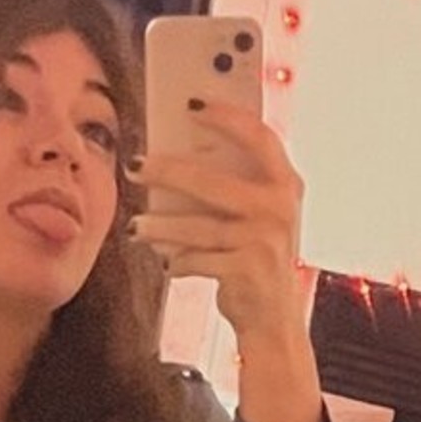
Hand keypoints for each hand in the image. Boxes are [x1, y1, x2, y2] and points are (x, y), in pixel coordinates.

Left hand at [126, 103, 310, 339]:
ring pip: (199, 227)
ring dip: (161, 226)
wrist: (273, 318)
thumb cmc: (256, 257)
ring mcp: (263, 241)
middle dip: (169, 172)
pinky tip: (164, 261)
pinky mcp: (245, 272)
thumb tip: (177, 154)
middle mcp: (279, 208)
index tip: (193, 103)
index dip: (227, 117)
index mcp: (286, 184)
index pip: (260, 136)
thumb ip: (234, 184)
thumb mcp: (257, 215)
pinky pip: (197, 260)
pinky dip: (176, 261)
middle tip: (135, 165)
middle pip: (214, 182)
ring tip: (134, 226)